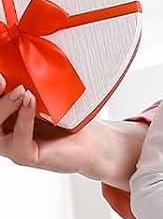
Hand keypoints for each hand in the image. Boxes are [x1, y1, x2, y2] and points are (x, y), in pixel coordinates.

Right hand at [0, 84, 120, 177]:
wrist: (97, 142)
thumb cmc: (72, 118)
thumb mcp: (48, 97)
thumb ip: (32, 85)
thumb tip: (22, 62)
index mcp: (6, 116)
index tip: (0, 74)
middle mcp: (3, 132)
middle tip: (4, 80)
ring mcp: (12, 146)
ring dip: (5, 106)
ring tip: (22, 91)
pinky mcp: (25, 156)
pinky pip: (18, 139)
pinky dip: (23, 118)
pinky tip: (30, 102)